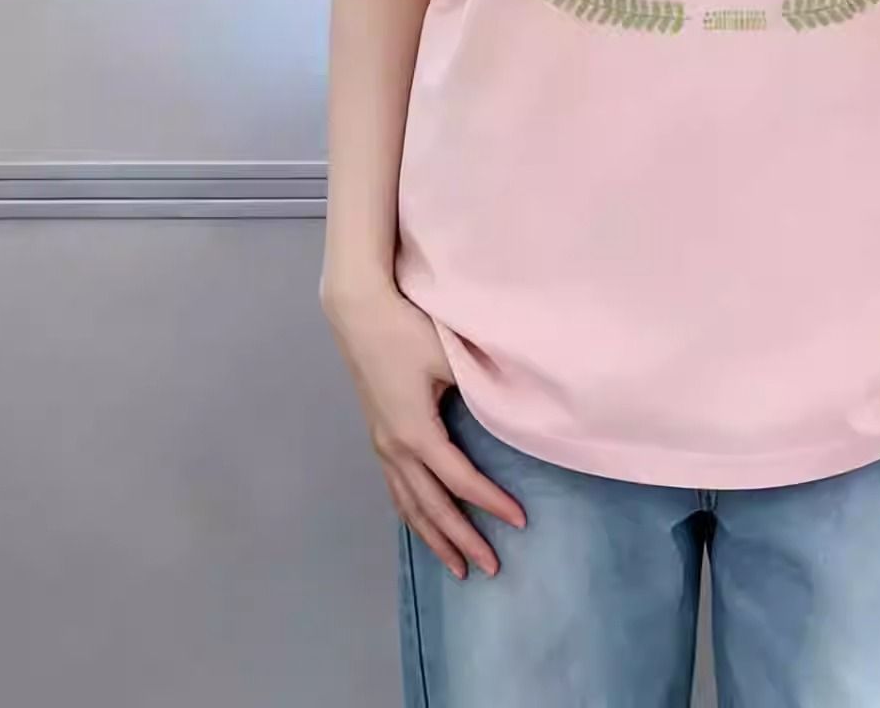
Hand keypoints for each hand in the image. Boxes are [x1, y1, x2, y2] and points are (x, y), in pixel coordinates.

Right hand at [321, 281, 527, 579]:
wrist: (359, 311)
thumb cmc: (407, 329)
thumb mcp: (449, 358)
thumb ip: (478, 391)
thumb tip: (511, 414)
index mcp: (415, 434)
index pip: (460, 481)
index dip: (491, 503)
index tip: (520, 520)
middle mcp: (395, 448)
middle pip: (432, 507)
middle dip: (461, 540)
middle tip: (490, 568)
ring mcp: (381, 443)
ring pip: (408, 505)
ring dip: (434, 537)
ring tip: (457, 566)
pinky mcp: (377, 434)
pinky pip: (396, 489)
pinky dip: (412, 514)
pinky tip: (422, 524)